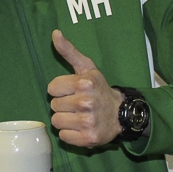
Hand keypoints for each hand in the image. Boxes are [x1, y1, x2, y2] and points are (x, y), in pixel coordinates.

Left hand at [47, 30, 121, 147]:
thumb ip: (68, 50)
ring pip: (56, 121)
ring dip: (65, 120)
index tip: (72, 90)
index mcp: (84, 83)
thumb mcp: (86, 68)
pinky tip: (81, 127)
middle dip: (63, 104)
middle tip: (77, 104)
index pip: (51, 88)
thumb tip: (55, 33)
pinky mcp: (88, 138)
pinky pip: (63, 136)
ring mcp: (88, 121)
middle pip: (53, 105)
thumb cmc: (99, 89)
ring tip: (78, 116)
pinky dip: (70, 134)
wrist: (120, 113)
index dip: (60, 89)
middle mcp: (86, 102)